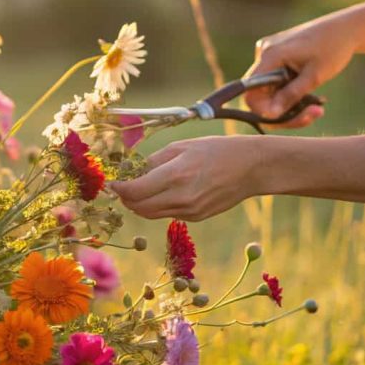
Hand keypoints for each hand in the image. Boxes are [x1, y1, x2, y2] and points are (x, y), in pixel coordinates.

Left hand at [109, 136, 261, 220]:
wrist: (251, 168)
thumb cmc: (216, 150)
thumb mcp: (182, 147)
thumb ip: (154, 161)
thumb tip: (130, 171)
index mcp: (176, 175)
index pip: (134, 191)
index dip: (118, 189)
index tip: (112, 183)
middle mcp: (181, 197)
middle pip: (139, 207)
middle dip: (125, 199)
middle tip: (121, 188)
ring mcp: (190, 211)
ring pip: (151, 214)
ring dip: (139, 204)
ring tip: (137, 190)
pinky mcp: (196, 217)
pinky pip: (167, 214)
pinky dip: (157, 206)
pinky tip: (161, 192)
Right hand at [245, 11, 359, 127]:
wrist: (346, 28)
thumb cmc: (333, 48)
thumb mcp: (315, 76)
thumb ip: (291, 95)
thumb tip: (270, 115)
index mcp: (270, 55)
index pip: (251, 92)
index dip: (263, 110)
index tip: (286, 118)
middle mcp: (264, 54)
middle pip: (261, 95)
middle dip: (284, 111)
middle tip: (312, 115)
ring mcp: (270, 55)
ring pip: (270, 93)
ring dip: (292, 106)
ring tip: (317, 108)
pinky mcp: (278, 58)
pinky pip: (277, 85)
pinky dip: (292, 94)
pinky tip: (311, 95)